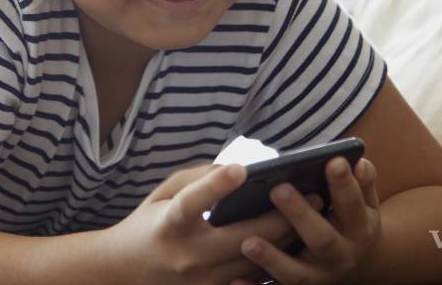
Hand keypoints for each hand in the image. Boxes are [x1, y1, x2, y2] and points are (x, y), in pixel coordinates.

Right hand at [100, 162, 298, 284]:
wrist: (125, 272)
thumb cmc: (148, 224)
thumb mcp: (162, 193)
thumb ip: (196, 178)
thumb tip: (236, 169)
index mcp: (170, 224)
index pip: (192, 203)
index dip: (215, 186)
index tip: (241, 169)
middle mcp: (188, 256)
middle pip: (244, 238)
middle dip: (282, 217)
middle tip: (315, 196)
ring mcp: (203, 282)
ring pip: (257, 264)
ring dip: (288, 241)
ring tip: (316, 218)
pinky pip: (252, 282)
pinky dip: (275, 264)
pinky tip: (296, 247)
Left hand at [232, 157, 381, 284]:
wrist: (363, 267)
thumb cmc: (355, 223)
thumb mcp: (366, 205)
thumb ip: (362, 184)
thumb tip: (357, 161)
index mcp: (359, 229)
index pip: (351, 205)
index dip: (344, 184)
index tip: (333, 161)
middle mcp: (340, 256)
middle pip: (321, 238)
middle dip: (300, 215)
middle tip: (278, 189)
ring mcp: (318, 277)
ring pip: (295, 272)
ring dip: (272, 259)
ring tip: (248, 243)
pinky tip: (235, 280)